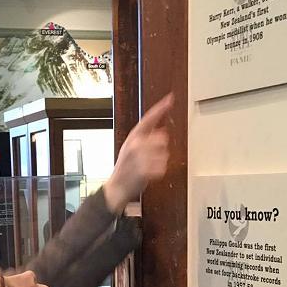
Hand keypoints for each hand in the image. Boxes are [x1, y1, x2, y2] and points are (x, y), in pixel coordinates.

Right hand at [103, 94, 173, 213]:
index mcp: (132, 136)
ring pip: (164, 154)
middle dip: (160, 149)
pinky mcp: (144, 170)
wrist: (116, 188)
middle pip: (163, 139)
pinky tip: (149, 175)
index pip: (148, 118)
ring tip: (148, 167)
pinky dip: (159, 173)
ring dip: (160, 162)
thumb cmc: (125, 169)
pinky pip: (162, 168)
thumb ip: (145, 139)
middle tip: (149, 159)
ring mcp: (139, 157)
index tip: (170, 98)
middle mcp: (135, 144)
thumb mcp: (130, 148)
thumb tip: (162, 132)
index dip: (160, 108)